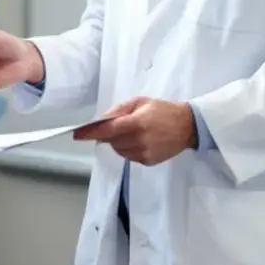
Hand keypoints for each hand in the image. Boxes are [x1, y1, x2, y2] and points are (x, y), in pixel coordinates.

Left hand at [73, 97, 196, 165]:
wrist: (188, 126)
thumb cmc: (162, 110)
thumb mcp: (140, 102)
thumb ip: (118, 110)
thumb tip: (99, 120)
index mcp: (138, 122)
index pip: (108, 130)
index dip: (91, 133)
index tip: (77, 135)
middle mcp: (140, 140)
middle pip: (111, 141)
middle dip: (108, 134)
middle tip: (117, 126)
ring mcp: (145, 153)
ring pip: (119, 150)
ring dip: (117, 142)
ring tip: (131, 132)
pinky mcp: (148, 162)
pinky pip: (129, 157)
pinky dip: (127, 149)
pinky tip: (139, 140)